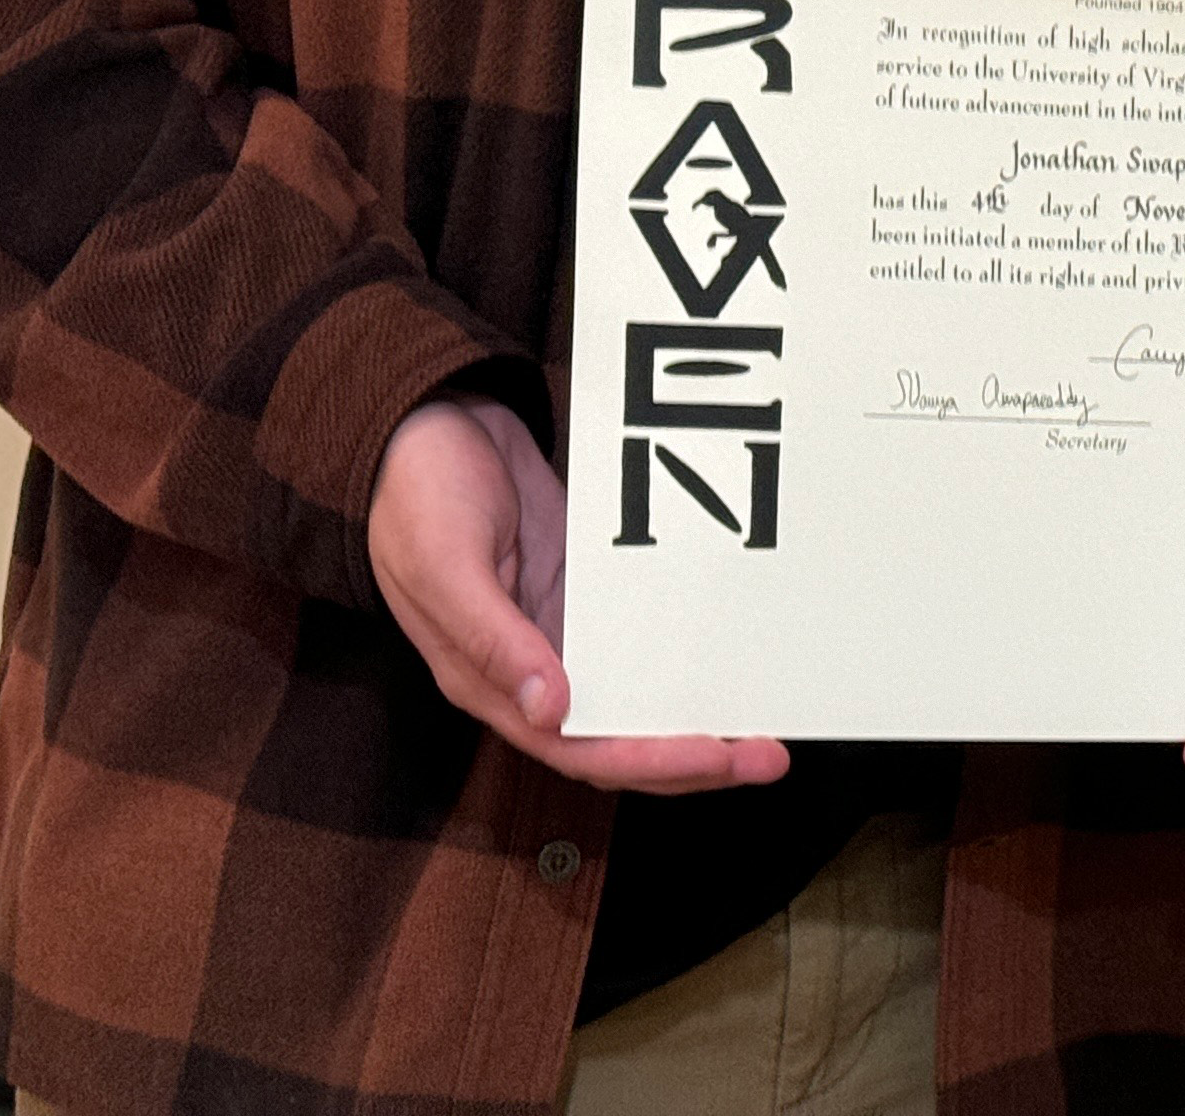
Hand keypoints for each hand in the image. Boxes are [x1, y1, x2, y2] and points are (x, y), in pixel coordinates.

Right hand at [370, 396, 788, 793]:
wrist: (421, 425)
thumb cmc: (415, 496)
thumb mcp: (444, 566)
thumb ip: (493, 641)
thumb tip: (550, 709)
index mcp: (490, 683)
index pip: (580, 749)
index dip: (651, 761)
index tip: (718, 760)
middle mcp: (530, 670)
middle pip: (620, 735)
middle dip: (694, 753)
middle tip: (769, 755)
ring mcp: (560, 629)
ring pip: (636, 692)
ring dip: (694, 709)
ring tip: (765, 716)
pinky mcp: (582, 590)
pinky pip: (639, 632)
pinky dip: (681, 647)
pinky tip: (728, 646)